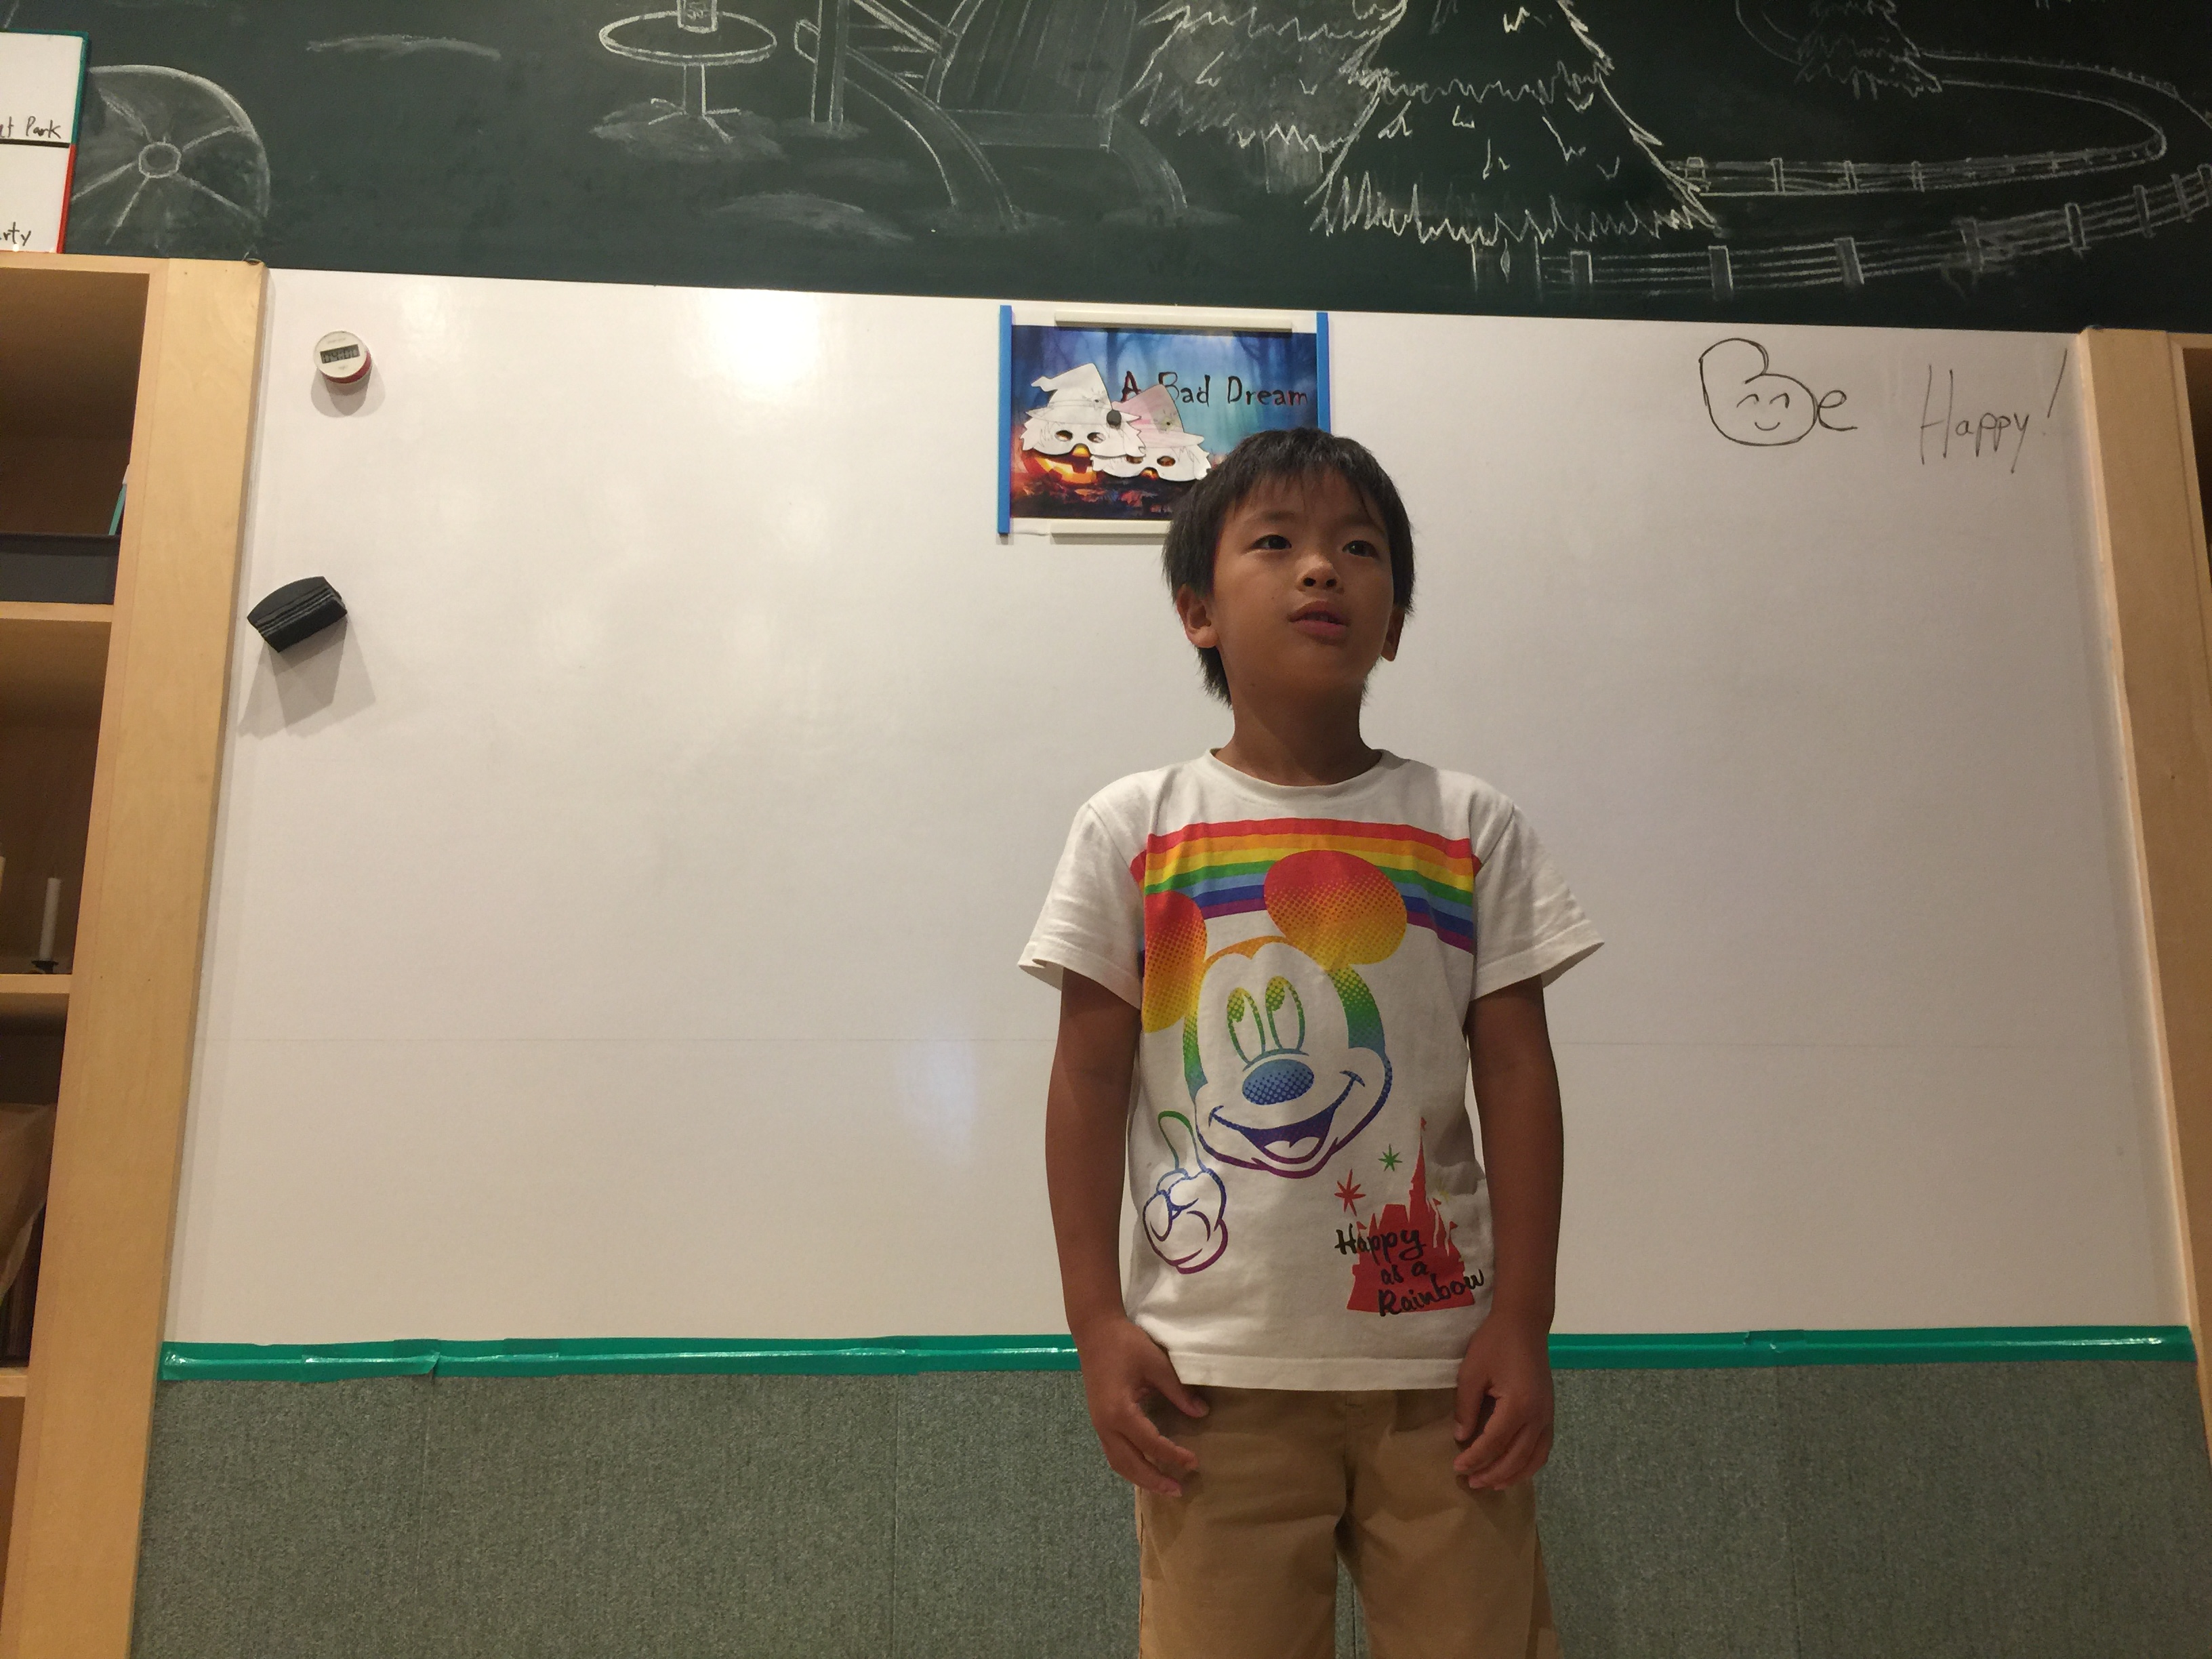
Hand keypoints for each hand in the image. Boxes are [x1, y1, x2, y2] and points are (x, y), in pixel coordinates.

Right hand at [1075, 1316, 1207, 1495]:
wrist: (1095, 1331)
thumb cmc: (1126, 1344)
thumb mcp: (1156, 1364)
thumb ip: (1178, 1391)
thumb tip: (1201, 1413)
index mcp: (1120, 1412)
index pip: (1151, 1444)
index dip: (1173, 1456)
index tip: (1194, 1462)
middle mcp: (1106, 1425)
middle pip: (1130, 1464)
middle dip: (1154, 1480)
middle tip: (1179, 1490)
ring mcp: (1099, 1424)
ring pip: (1118, 1462)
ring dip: (1140, 1478)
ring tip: (1163, 1487)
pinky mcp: (1099, 1421)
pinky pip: (1113, 1453)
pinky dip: (1129, 1466)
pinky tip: (1144, 1468)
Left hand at [1451, 1309, 1553, 1490]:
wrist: (1524, 1324)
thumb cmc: (1494, 1344)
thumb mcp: (1471, 1372)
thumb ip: (1466, 1407)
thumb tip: (1462, 1437)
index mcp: (1518, 1406)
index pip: (1493, 1443)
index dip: (1474, 1458)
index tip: (1457, 1468)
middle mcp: (1537, 1416)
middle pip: (1515, 1457)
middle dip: (1492, 1473)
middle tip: (1471, 1483)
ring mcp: (1547, 1416)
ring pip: (1534, 1458)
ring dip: (1513, 1475)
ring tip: (1492, 1484)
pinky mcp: (1550, 1412)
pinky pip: (1543, 1448)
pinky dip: (1530, 1464)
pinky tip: (1517, 1470)